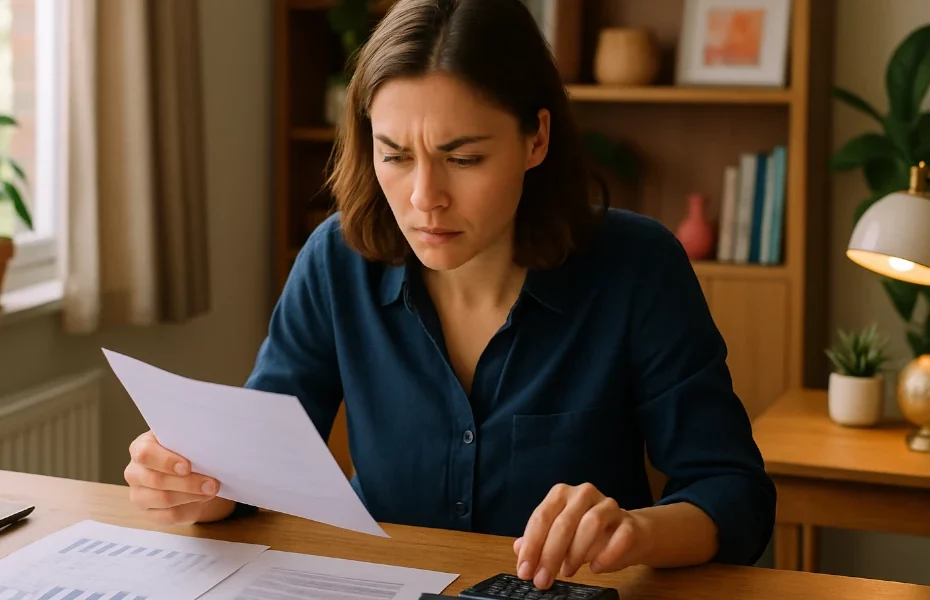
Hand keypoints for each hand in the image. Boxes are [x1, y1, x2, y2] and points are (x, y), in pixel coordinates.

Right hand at [124, 430, 234, 524]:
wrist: (190, 474)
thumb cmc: (186, 453)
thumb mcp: (186, 444)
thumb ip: (189, 445)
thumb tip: (206, 451)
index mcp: (141, 447)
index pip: (145, 453)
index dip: (166, 461)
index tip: (187, 467)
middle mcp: (135, 472)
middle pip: (156, 480)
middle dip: (187, 482)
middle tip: (211, 484)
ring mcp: (139, 494)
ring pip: (163, 499)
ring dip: (191, 496)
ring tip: (210, 491)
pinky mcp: (149, 513)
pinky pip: (169, 515)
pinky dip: (189, 509)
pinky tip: (201, 501)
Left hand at [513, 483, 649, 588]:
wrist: (628, 533)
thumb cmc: (587, 535)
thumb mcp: (559, 536)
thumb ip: (538, 540)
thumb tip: (518, 549)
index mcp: (562, 494)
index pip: (541, 517)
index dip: (531, 546)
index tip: (525, 571)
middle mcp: (584, 494)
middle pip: (564, 522)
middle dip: (550, 555)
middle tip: (542, 580)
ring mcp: (609, 505)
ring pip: (591, 524)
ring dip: (576, 552)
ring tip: (567, 572)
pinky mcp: (629, 522)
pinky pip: (620, 537)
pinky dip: (606, 555)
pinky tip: (595, 568)